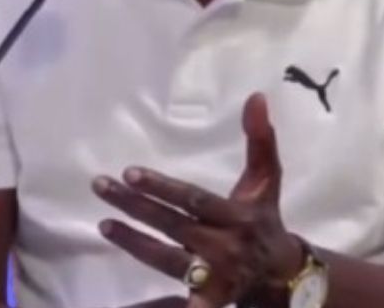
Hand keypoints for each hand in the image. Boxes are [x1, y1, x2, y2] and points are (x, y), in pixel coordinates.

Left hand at [93, 95, 303, 307]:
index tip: (130, 172)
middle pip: (172, 225)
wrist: (281, 273)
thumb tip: (256, 96)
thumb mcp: (267, 179)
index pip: (193, 200)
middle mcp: (225, 245)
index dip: (162, 187)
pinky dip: (164, 306)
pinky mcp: (208, 297)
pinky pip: (183, 303)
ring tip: (103, 224)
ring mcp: (214, 275)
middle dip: (135, 205)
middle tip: (102, 186)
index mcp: (238, 216)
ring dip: (132, 242)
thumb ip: (260, 138)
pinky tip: (129, 306)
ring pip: (166, 258)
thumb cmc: (266, 218)